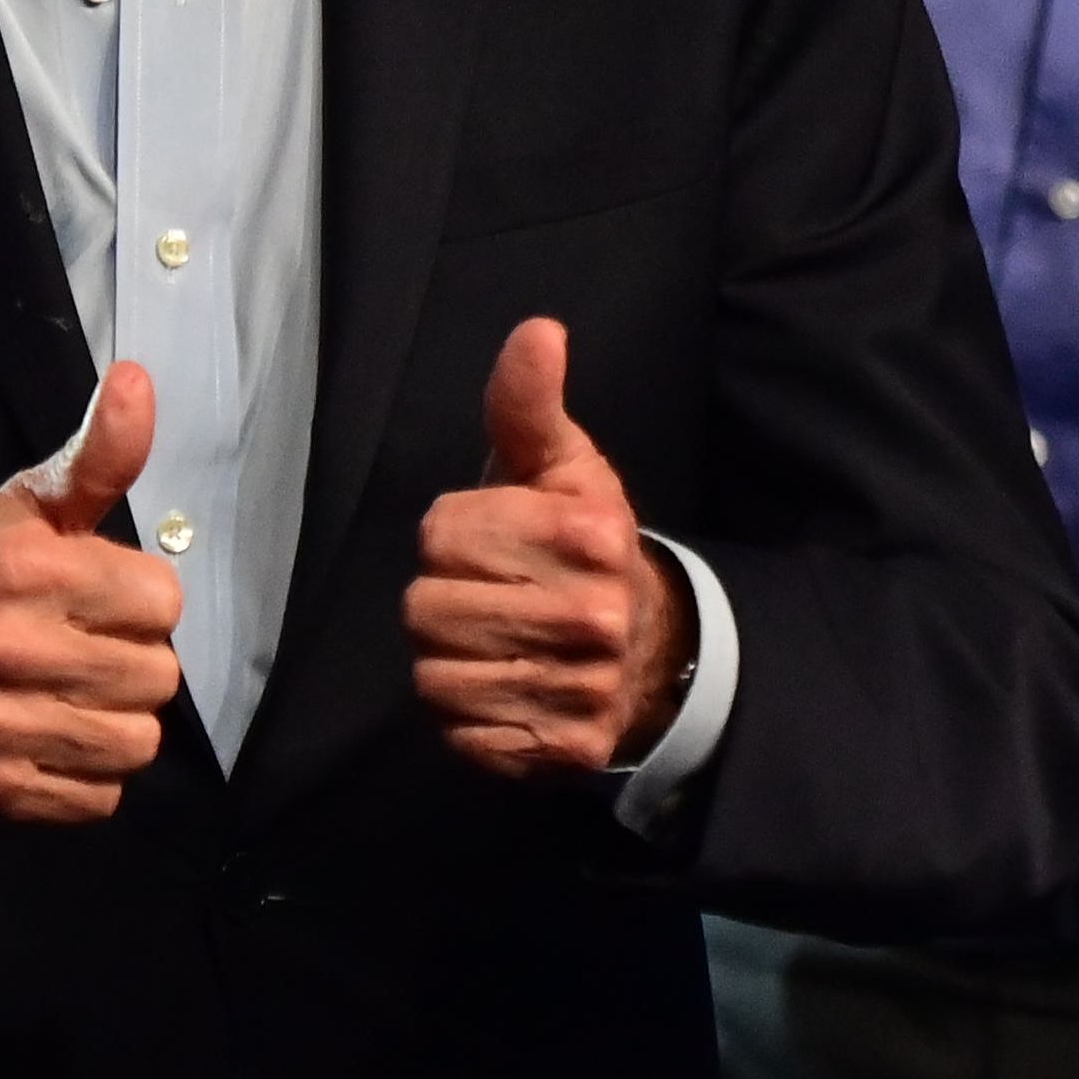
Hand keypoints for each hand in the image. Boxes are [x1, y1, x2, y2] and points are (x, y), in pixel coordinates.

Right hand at [0, 358, 184, 826]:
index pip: (164, 601)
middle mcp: (10, 647)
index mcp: (25, 570)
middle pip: (160, 676)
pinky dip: (86, 778)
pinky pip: (103, 796)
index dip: (138, 602)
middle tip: (78, 656)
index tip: (94, 602)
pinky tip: (47, 745)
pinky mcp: (0, 793)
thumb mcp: (23, 513)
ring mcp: (0, 727)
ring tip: (68, 702)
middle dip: (130, 665)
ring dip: (114, 724)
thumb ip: (95, 457)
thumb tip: (137, 379)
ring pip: (138, 740)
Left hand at [408, 319, 686, 777]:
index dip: (452, 537)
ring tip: (495, 645)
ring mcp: (579, 688)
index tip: (494, 544)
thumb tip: (538, 331)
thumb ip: (529, 403)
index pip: (441, 533)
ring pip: (433, 674)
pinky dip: (468, 716)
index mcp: (585, 534)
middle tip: (491, 598)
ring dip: (449, 660)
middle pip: (425, 608)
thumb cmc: (582, 549)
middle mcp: (591, 615)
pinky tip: (506, 691)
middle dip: (443, 601)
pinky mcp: (561, 748)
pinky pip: (457, 734)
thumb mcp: (561, 468)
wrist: (653, 657)